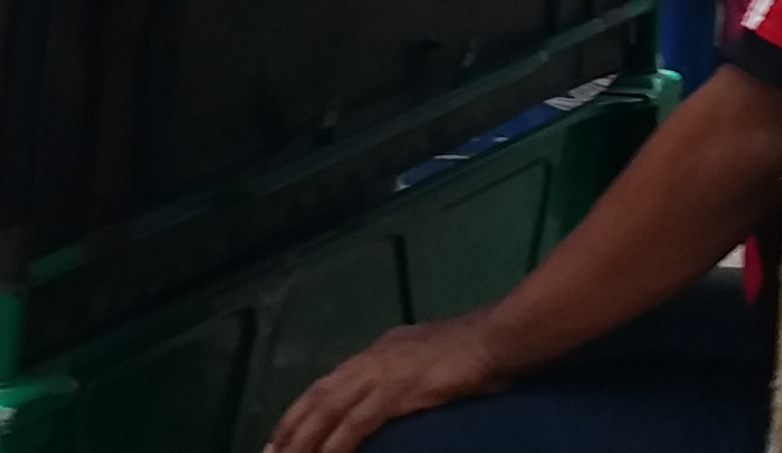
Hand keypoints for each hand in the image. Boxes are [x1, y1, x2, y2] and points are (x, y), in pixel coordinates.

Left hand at [264, 309, 513, 452]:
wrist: (500, 338)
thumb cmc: (479, 349)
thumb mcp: (432, 358)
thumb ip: (409, 372)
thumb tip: (397, 394)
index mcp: (379, 350)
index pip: (328, 384)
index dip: (300, 411)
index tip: (280, 437)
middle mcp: (372, 358)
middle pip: (318, 398)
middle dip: (290, 429)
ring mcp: (383, 373)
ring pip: (328, 412)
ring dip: (303, 441)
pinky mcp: (397, 392)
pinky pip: (356, 425)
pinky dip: (335, 445)